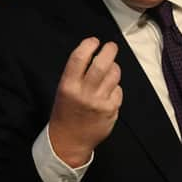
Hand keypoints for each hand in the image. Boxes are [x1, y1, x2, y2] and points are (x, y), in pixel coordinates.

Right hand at [49, 37, 122, 166]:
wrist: (69, 141)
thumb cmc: (66, 112)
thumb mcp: (64, 90)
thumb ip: (77, 74)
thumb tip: (94, 53)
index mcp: (68, 85)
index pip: (79, 58)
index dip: (89, 45)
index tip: (94, 41)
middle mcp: (84, 93)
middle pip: (101, 64)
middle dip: (109, 50)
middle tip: (111, 46)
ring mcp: (99, 102)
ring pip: (113, 75)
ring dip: (114, 68)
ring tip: (110, 69)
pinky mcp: (111, 110)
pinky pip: (118, 90)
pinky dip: (115, 87)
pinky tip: (108, 92)